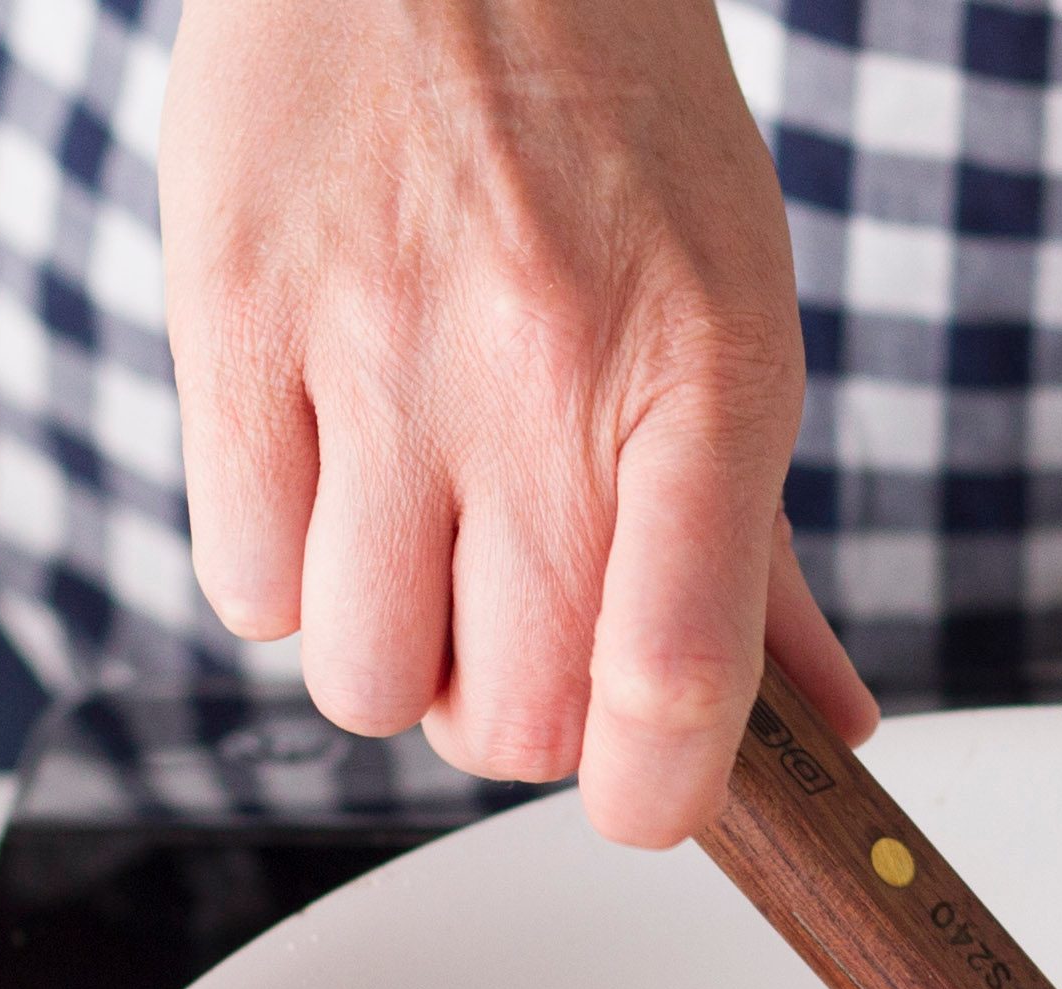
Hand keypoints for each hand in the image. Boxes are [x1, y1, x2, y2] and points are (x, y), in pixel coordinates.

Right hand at [161, 0, 879, 846]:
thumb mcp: (733, 309)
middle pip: (508, 723)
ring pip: (363, 680)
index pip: (674, 680)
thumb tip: (830, 734)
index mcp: (704, 376)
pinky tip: (325, 475)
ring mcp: (376, 350)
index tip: (650, 796)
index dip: (659, 796)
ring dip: (391, 653)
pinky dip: (284, 573)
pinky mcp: (232, 321)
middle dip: (515, 713)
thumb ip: (764, 546)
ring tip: (415, 537)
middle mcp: (542, 374)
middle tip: (520, 615)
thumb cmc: (610, 118)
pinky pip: (246, 585)